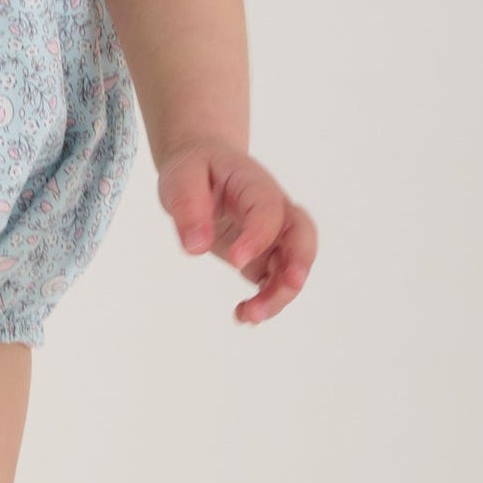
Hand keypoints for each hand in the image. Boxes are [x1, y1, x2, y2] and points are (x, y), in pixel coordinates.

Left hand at [157, 139, 316, 324]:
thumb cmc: (196, 169)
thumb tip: (196, 246)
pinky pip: (275, 281)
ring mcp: (273, 235)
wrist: (204, 167)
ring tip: (250, 316)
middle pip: (302, 234)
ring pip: (292, 265)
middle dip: (299, 262)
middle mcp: (274, 209)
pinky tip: (243, 316)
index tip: (236, 262)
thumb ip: (188, 207)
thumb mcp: (180, 177)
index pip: (268, 210)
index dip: (259, 236)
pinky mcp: (264, 256)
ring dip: (279, 294)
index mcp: (255, 184)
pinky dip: (266, 301)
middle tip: (289, 285)